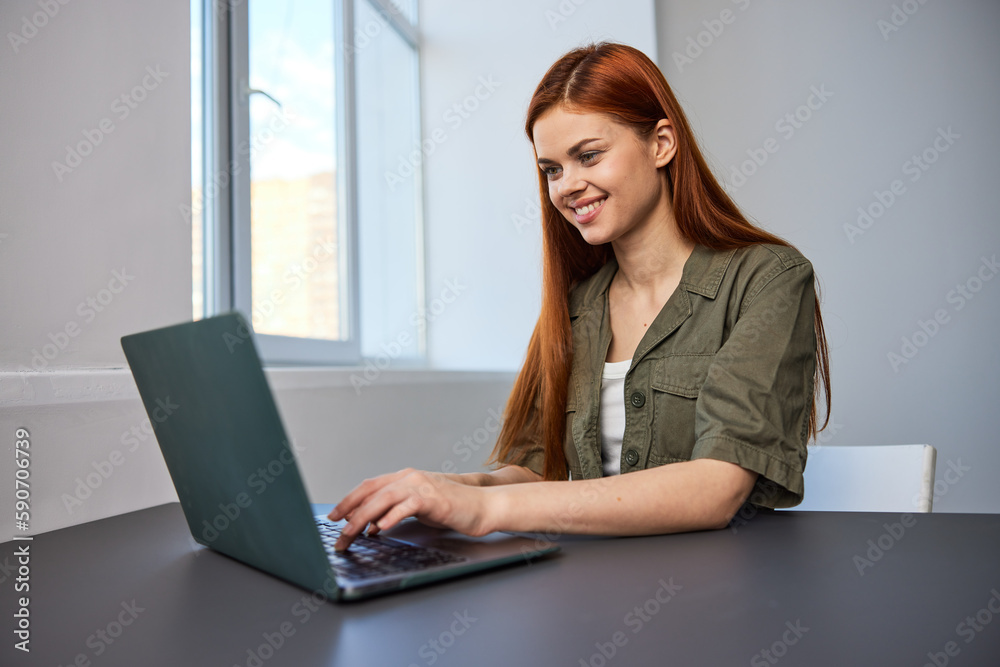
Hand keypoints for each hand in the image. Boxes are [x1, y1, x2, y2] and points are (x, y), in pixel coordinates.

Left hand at [327, 468, 495, 550]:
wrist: (481, 506)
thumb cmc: (451, 509)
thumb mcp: (417, 510)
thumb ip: (394, 513)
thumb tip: (371, 526)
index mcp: (404, 478)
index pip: (369, 486)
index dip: (349, 500)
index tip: (334, 516)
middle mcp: (409, 478)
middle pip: (371, 492)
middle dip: (349, 511)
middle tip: (337, 531)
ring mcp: (421, 486)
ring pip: (383, 499)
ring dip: (363, 518)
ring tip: (351, 534)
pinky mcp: (432, 498)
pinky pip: (406, 506)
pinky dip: (391, 516)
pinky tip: (380, 528)